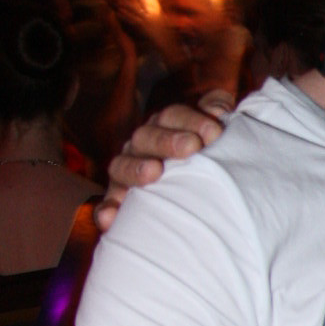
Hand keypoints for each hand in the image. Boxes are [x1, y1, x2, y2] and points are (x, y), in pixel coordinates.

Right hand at [96, 94, 230, 230]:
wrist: (193, 203)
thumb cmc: (206, 160)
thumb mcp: (214, 133)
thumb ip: (216, 112)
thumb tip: (217, 108)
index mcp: (163, 127)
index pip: (172, 117)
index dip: (192, 121)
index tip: (215, 132)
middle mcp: (140, 147)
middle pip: (146, 138)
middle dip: (168, 141)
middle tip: (192, 146)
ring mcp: (124, 173)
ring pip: (121, 167)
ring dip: (136, 169)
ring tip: (154, 172)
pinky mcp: (116, 202)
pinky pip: (107, 204)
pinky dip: (106, 209)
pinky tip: (109, 217)